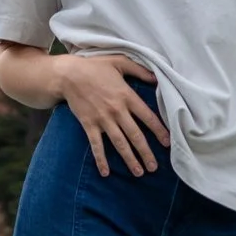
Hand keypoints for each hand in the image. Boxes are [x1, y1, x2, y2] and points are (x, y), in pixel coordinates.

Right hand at [54, 54, 168, 177]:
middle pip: (135, 135)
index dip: (159, 131)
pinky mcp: (89, 124)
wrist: (68, 74)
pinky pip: (96, 145)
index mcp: (127, 96)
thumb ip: (140, 70)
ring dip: (129, 159)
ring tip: (138, 173)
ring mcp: (102, 119)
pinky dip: (101, 159)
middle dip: (146, 153)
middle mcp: (117, 110)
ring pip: (119, 143)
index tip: (167, 144)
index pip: (148, 117)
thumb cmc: (95, 67)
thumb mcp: (120, 62)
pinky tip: (106, 173)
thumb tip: (157, 78)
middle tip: (154, 167)